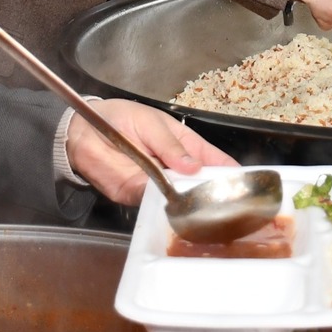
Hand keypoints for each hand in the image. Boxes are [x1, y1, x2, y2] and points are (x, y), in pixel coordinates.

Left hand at [66, 100, 236, 203]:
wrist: (83, 131)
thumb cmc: (121, 119)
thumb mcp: (150, 123)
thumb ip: (170, 146)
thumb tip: (193, 166)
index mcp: (185, 145)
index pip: (214, 161)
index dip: (230, 172)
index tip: (247, 184)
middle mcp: (176, 169)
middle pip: (201, 186)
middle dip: (214, 195)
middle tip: (231, 205)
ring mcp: (158, 185)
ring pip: (181, 201)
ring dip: (192, 206)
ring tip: (209, 212)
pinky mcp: (138, 196)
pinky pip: (155, 207)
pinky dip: (165, 211)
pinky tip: (177, 213)